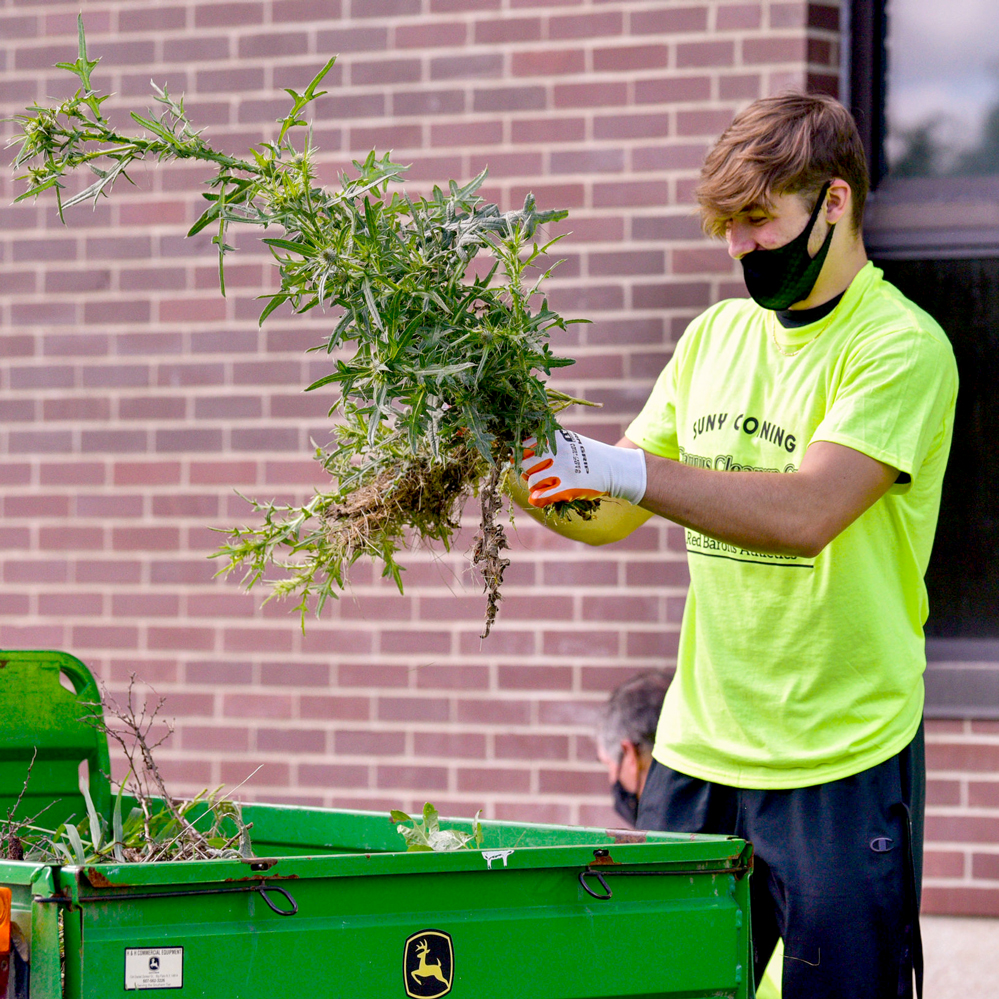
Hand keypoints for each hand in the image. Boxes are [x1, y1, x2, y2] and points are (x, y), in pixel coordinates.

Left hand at [521, 430, 646, 506]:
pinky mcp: (569, 486)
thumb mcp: (568, 441)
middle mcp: (558, 451)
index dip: (522, 455)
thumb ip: (547, 445)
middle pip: (525, 463)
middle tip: (536, 474)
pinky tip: (538, 499)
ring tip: (544, 486)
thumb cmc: (588, 455)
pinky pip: (543, 495)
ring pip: (532, 480)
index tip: (527, 461)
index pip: (524, 445)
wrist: (615, 467)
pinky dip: (537, 499)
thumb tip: (517, 455)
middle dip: (527, 470)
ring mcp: (563, 469)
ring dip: (534, 485)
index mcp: (556, 437)